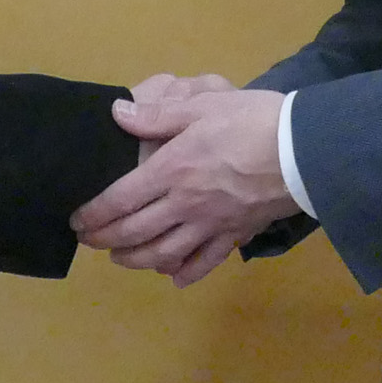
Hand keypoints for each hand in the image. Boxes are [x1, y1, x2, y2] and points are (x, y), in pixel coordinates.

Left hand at [72, 78, 293, 286]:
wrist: (303, 149)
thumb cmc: (252, 120)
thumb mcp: (203, 104)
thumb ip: (158, 114)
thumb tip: (118, 114)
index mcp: (172, 170)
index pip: (120, 200)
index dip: (94, 214)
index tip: (77, 220)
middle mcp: (185, 204)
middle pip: (136, 232)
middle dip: (106, 240)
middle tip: (89, 241)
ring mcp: (210, 224)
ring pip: (164, 253)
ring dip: (136, 260)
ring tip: (120, 257)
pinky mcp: (235, 234)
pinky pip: (205, 261)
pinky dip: (185, 273)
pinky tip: (173, 277)